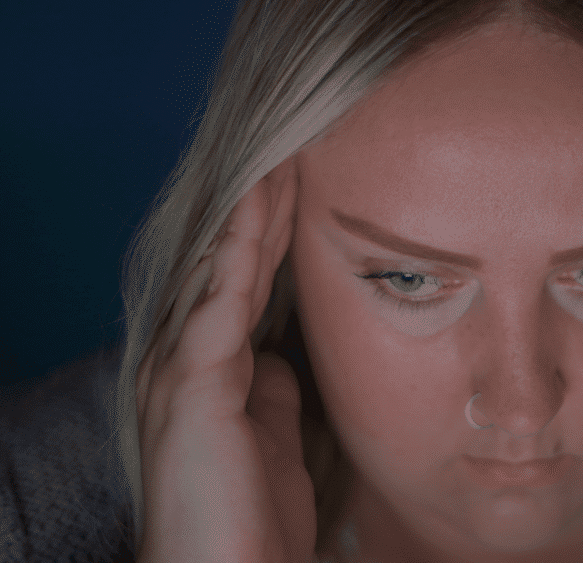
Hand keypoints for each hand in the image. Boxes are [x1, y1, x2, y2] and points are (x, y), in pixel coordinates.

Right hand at [135, 162, 315, 562]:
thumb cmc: (249, 522)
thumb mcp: (273, 442)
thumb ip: (275, 395)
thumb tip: (285, 360)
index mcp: (209, 375)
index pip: (244, 289)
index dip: (271, 241)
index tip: (303, 193)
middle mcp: (187, 362)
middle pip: (230, 270)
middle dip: (262, 214)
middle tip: (293, 156)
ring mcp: (183, 371)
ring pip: (222, 273)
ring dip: (253, 216)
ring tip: (281, 162)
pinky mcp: (194, 385)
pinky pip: (222, 301)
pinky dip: (240, 252)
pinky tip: (260, 210)